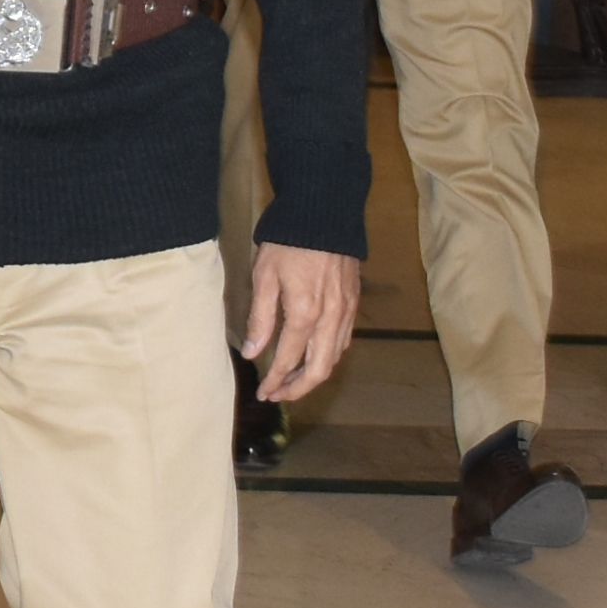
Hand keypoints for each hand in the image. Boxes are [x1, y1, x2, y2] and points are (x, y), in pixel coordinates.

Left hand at [239, 242, 357, 404]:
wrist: (324, 212)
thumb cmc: (288, 241)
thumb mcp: (264, 277)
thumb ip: (260, 318)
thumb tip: (253, 353)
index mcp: (305, 313)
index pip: (289, 360)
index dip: (275, 381)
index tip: (263, 392)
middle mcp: (330, 317)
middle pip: (319, 369)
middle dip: (298, 389)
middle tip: (278, 395)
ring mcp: (346, 310)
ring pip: (335, 357)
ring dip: (315, 375)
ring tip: (294, 381)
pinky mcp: (353, 301)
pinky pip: (344, 340)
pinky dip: (329, 356)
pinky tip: (315, 356)